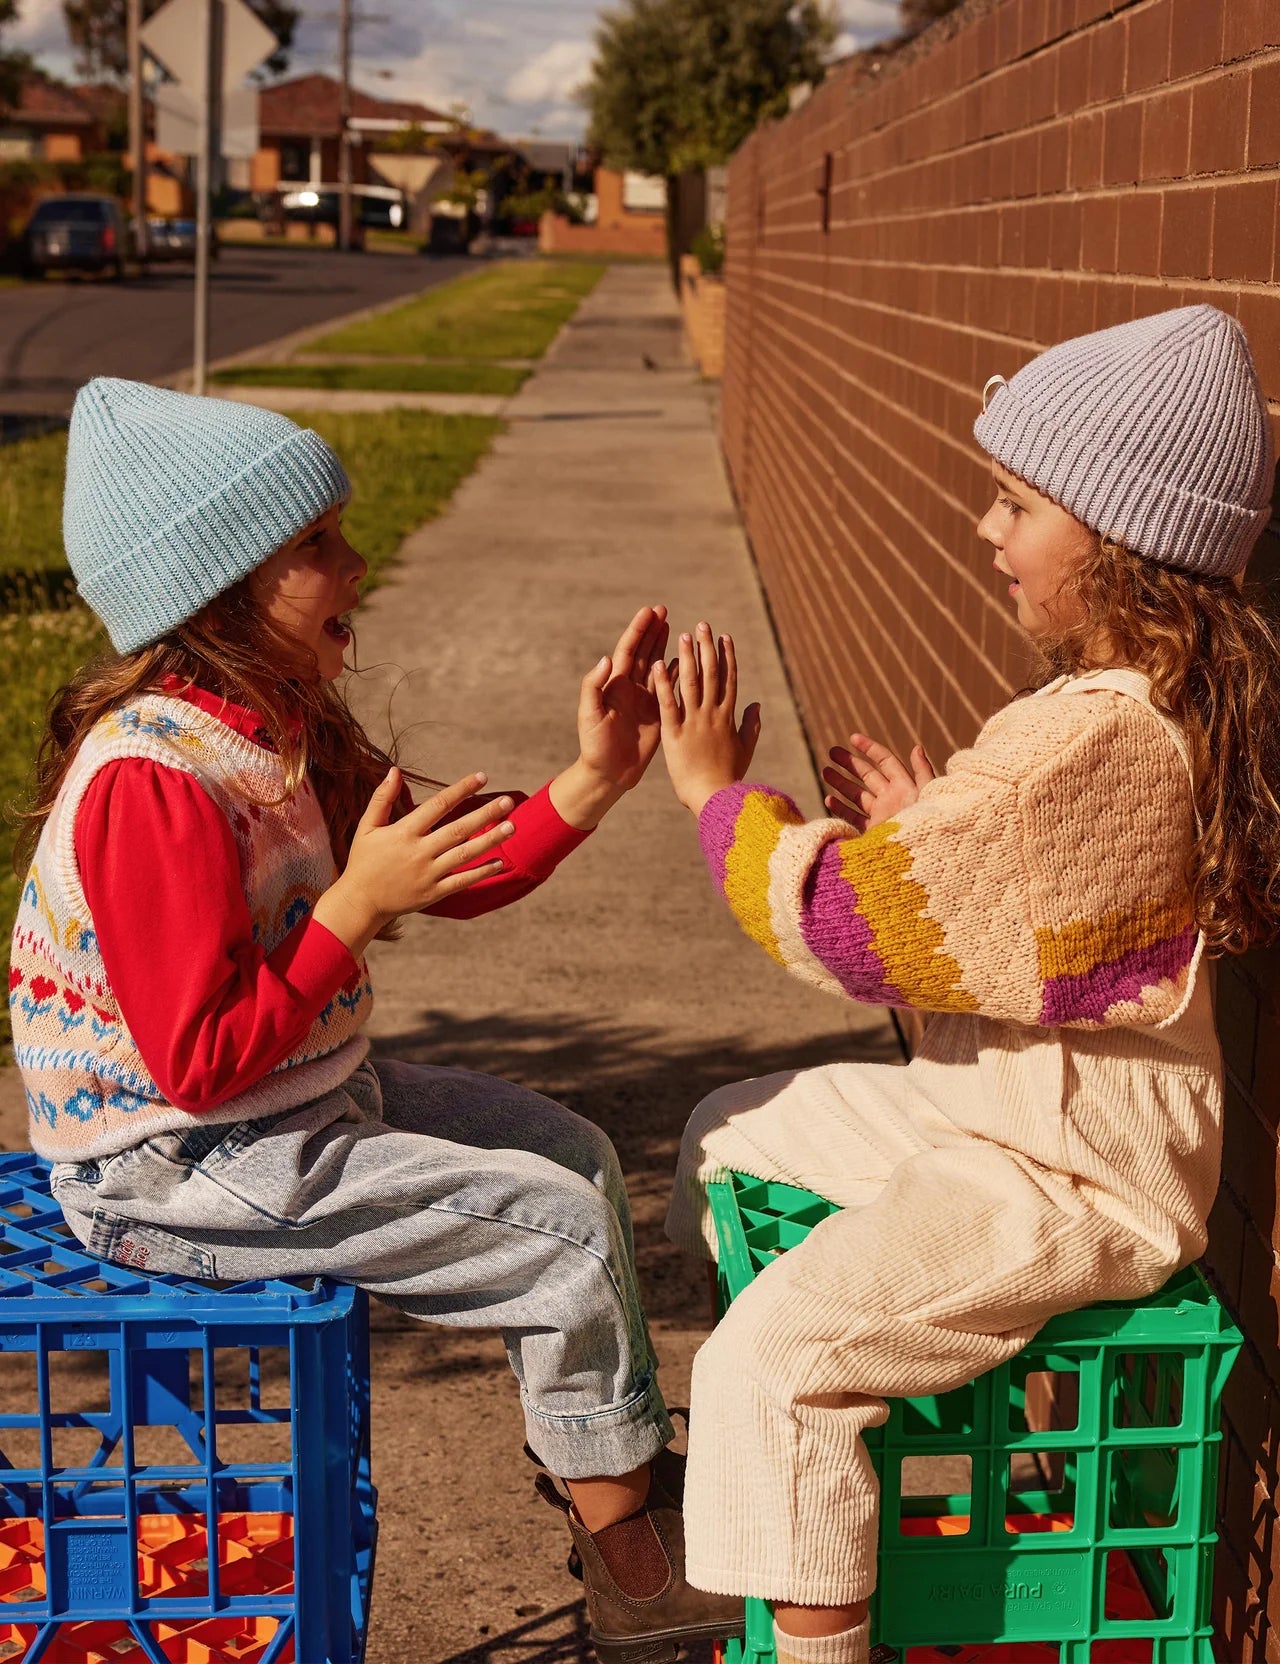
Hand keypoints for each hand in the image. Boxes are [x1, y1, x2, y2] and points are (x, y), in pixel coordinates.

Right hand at [312, 769, 514, 956]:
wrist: (360, 902)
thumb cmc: (364, 861)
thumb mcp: (367, 827)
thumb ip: (382, 798)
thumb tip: (395, 770)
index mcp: (404, 832)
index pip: (438, 805)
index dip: (461, 789)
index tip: (482, 777)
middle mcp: (419, 852)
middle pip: (458, 829)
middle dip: (485, 814)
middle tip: (509, 801)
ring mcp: (428, 874)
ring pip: (465, 854)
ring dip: (490, 840)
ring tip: (512, 826)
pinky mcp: (433, 893)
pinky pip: (462, 881)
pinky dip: (482, 872)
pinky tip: (501, 862)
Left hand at [577, 604, 669, 791]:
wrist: (608, 773)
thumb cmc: (594, 746)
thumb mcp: (590, 715)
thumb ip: (594, 686)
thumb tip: (606, 659)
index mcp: (614, 685)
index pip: (628, 650)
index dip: (638, 630)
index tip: (649, 612)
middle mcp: (629, 688)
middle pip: (644, 652)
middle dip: (653, 631)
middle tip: (663, 610)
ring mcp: (644, 700)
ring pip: (657, 666)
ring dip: (665, 646)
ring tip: (675, 627)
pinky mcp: (656, 713)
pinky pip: (669, 688)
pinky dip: (677, 672)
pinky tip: (686, 659)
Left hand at [654, 620, 760, 813]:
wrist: (716, 798)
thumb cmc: (730, 778)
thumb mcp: (745, 750)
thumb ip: (751, 726)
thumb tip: (757, 705)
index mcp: (728, 718)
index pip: (729, 680)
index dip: (727, 656)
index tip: (725, 637)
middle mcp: (712, 715)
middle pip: (711, 674)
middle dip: (707, 647)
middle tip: (703, 625)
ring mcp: (694, 722)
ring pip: (691, 683)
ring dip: (687, 657)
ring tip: (683, 635)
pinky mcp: (675, 734)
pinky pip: (668, 704)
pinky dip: (663, 683)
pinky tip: (657, 665)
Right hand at [821, 734, 934, 831]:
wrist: (922, 859)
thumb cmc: (930, 824)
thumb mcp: (930, 794)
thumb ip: (923, 772)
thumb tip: (917, 747)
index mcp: (905, 786)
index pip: (885, 761)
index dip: (870, 748)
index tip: (852, 738)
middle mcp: (892, 798)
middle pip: (867, 775)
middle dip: (849, 762)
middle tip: (831, 752)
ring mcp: (881, 815)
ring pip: (857, 795)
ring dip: (841, 782)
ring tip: (825, 771)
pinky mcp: (874, 832)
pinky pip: (854, 818)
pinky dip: (841, 808)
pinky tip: (829, 799)